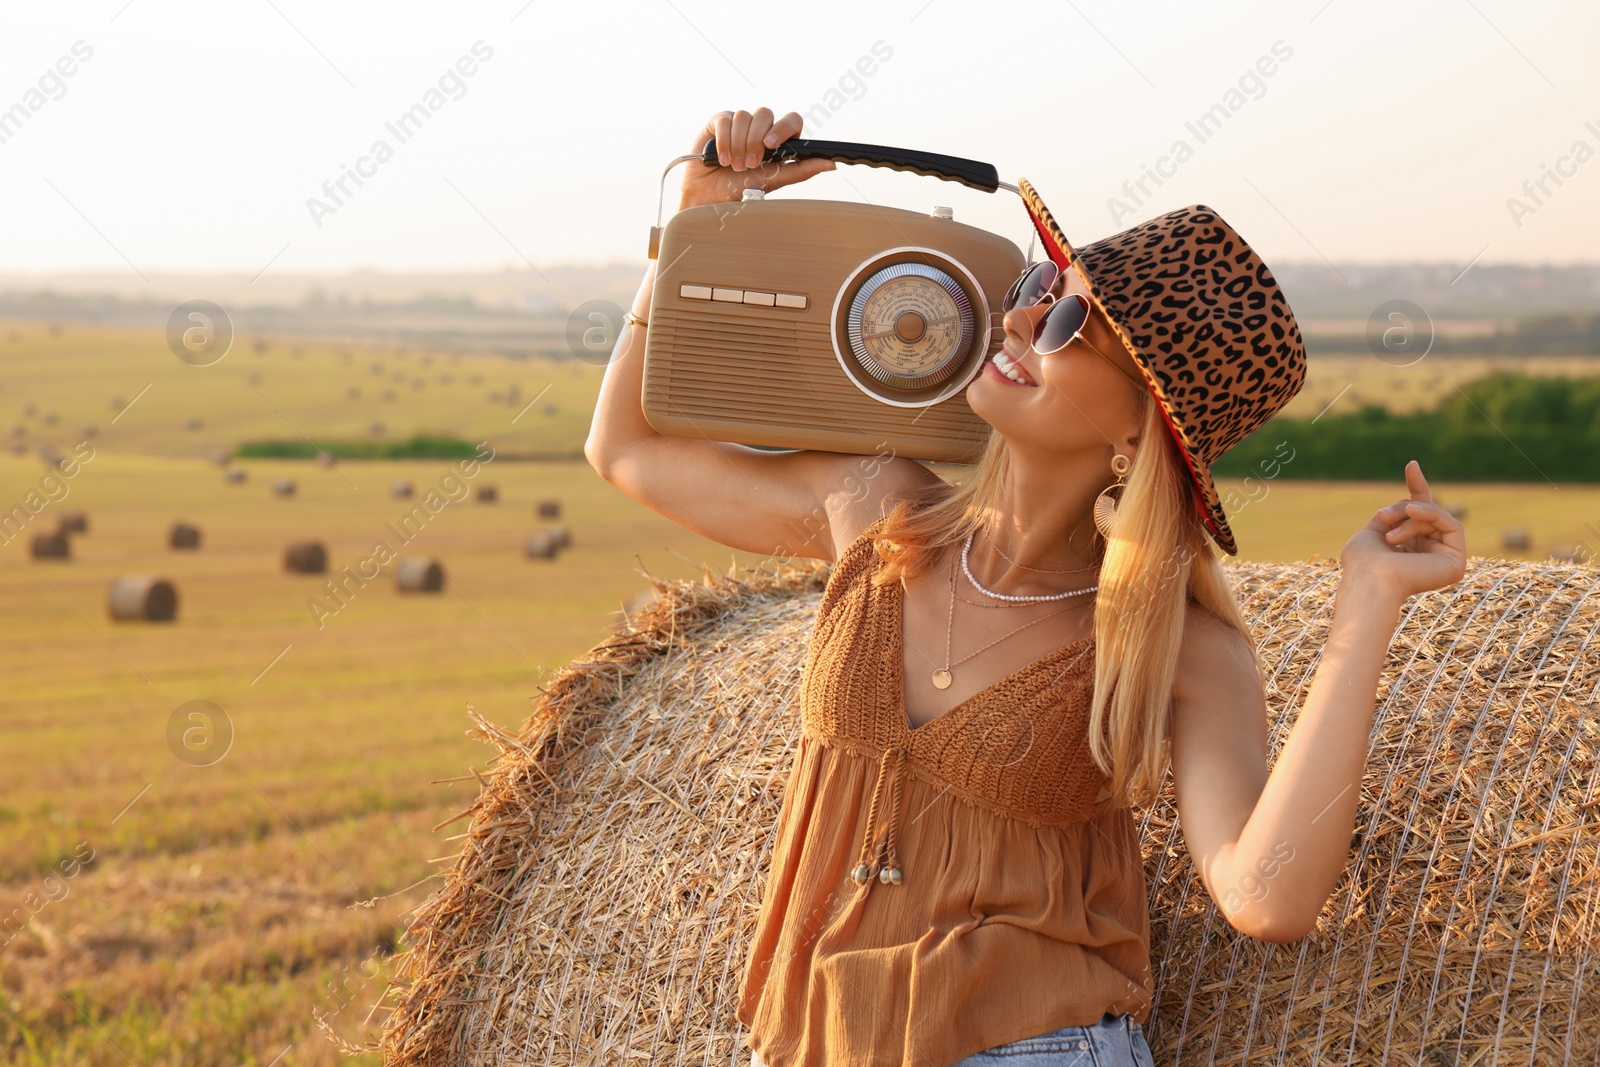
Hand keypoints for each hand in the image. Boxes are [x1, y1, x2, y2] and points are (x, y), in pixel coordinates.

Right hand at [677, 107, 836, 210]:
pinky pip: (725, 119)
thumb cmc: (742, 189)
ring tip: (734, 166)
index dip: (783, 128)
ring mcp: (740, 123)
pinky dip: (724, 140)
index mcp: (778, 140)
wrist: (710, 196)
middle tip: (750, 164)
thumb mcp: (774, 180)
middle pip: (766, 114)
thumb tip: (831, 165)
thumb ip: (801, 170)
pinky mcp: (719, 122)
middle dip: (755, 141)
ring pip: (744, 116)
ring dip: (738, 145)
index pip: (792, 120)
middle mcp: (761, 128)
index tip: (771, 145)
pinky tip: (721, 158)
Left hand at [1339, 460, 1466, 602]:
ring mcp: (1444, 560)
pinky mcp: (1456, 563)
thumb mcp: (1373, 532)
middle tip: (1382, 516)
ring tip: (1390, 532)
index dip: (1417, 488)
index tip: (1411, 464)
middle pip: (1426, 513)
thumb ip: (1394, 518)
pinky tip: (1411, 514)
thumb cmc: (1363, 561)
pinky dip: (1431, 514)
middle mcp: (1428, 556)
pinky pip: (1451, 524)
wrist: (1369, 579)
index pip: (1419, 516)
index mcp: (1408, 552)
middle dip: (1405, 508)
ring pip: (1436, 518)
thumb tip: (1407, 503)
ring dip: (1411, 516)